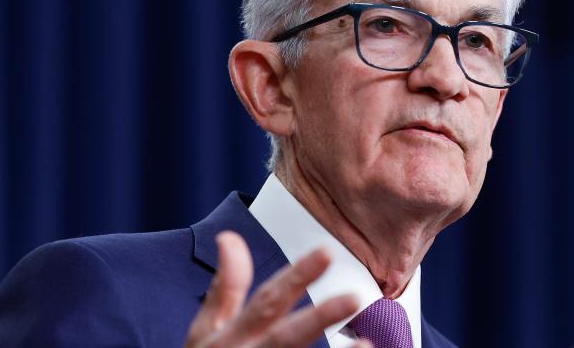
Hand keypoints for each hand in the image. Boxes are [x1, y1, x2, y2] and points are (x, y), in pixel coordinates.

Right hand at [185, 231, 370, 347]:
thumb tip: (230, 236)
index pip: (267, 301)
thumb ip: (225, 287)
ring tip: (368, 345)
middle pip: (286, 337)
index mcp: (233, 337)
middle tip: (353, 298)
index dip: (297, 277)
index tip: (327, 251)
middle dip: (318, 318)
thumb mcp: (206, 330)